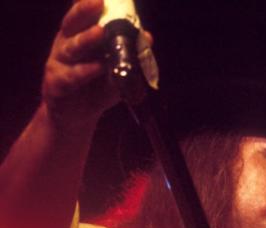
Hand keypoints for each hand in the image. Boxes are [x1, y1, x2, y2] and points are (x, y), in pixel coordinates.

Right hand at [41, 0, 124, 131]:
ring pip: (72, 48)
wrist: (77, 117)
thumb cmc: (95, 87)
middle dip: (84, 12)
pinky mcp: (57, 84)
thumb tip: (148, 37)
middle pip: (73, 25)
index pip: (82, 16)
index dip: (87, 4)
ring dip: (87, 39)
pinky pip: (72, 76)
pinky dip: (85, 72)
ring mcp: (59, 63)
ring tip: (101, 32)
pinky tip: (97, 68)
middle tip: (98, 2)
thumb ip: (130, 54)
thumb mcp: (115, 69)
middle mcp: (65, 46)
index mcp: (77, 37)